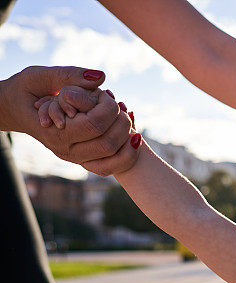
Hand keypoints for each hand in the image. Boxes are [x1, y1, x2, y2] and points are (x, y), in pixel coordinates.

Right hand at [0, 66, 135, 172]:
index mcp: (54, 132)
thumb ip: (69, 75)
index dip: (108, 107)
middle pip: (108, 144)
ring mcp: (75, 158)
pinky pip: (112, 166)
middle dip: (122, 122)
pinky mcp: (83, 160)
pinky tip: (132, 134)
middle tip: (121, 105)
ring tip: (127, 116)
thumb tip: (100, 77)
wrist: (14, 110)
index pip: (95, 125)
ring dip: (128, 137)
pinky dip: (128, 153)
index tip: (106, 93)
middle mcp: (65, 150)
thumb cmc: (25, 89)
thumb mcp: (39, 76)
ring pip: (114, 158)